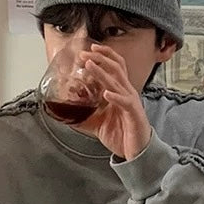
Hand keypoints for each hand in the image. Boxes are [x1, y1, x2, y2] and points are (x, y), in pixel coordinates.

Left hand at [75, 44, 151, 160]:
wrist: (137, 153)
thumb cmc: (122, 136)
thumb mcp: (98, 123)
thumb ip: (84, 115)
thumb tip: (65, 113)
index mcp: (120, 92)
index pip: (115, 67)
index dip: (104, 56)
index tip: (89, 50)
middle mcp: (127, 93)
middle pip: (117, 68)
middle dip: (101, 58)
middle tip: (85, 54)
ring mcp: (131, 103)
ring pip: (118, 82)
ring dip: (102, 73)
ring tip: (90, 65)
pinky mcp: (134, 114)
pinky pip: (125, 102)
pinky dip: (115, 97)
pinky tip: (106, 93)